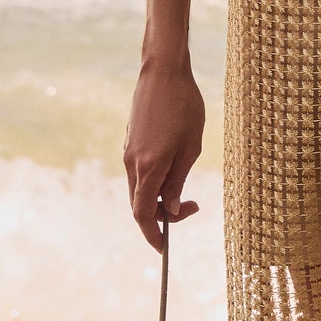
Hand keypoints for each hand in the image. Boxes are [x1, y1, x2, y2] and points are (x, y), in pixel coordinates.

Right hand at [124, 59, 204, 251]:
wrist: (163, 72)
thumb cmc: (184, 107)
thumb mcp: (190, 148)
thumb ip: (177, 181)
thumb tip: (169, 209)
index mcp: (148, 167)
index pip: (143, 214)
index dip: (152, 235)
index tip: (163, 248)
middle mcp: (132, 163)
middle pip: (139, 204)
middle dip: (162, 216)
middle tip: (192, 205)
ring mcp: (128, 152)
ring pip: (139, 189)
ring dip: (159, 198)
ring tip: (186, 190)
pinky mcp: (130, 143)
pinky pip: (139, 173)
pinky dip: (153, 182)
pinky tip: (174, 170)